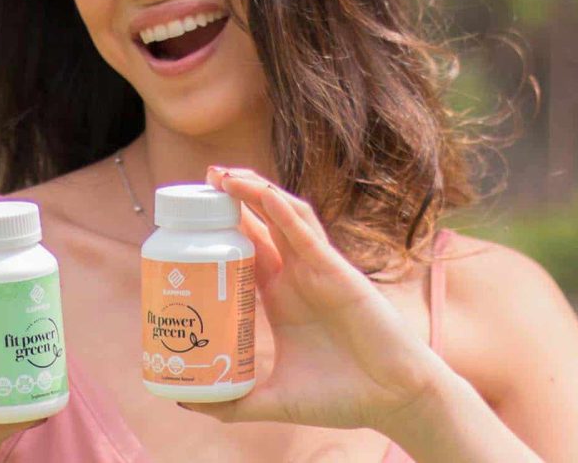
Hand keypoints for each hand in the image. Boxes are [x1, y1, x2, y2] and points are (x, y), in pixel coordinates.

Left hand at [178, 167, 447, 432]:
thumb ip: (234, 403)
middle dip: (233, 197)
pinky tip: (263, 195)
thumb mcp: (275, 399)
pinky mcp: (336, 271)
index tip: (188, 218)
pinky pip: (307, 234)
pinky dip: (284, 212)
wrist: (391, 401)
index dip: (220, 228)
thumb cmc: (342, 396)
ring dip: (255, 191)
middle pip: (260, 222)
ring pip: (283, 216)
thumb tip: (186, 403)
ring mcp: (316, 269)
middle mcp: (296, 275)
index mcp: (280, 295)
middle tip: (203, 179)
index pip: (244, 249)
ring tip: (224, 175)